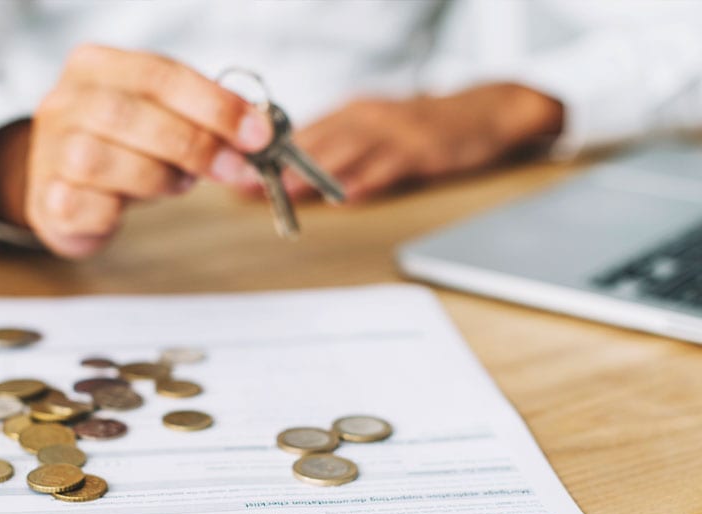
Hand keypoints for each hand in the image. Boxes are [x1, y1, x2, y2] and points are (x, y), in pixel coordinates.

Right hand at [0, 44, 272, 257]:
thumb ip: (201, 118)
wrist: (63, 189)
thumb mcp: (160, 118)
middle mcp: (65, 102)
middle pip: (130, 114)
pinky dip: (117, 210)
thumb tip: (260, 134)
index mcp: (96, 66)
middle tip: (233, 168)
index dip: (214, 104)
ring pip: (102, 159)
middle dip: (193, 143)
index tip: (257, 134)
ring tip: (177, 184)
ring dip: (156, 176)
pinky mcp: (45, 199)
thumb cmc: (122, 149)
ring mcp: (48, 150)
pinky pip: (86, 205)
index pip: (159, 74)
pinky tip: (126, 208)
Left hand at [236, 83, 562, 201]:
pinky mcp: (423, 150)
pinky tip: (348, 194)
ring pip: (348, 152)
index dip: (267, 153)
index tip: (236, 169)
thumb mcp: (375, 127)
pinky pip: (392, 165)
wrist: (484, 113)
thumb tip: (292, 167)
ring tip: (285, 191)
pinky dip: (369, 179)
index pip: (302, 133)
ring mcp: (396, 133)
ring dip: (314, 173)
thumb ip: (337, 144)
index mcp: (352, 113)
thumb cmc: (423, 126)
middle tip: (248, 184)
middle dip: (279, 165)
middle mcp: (368, 117)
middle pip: (317, 142)